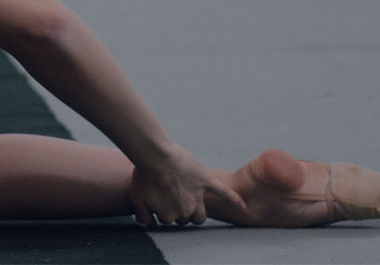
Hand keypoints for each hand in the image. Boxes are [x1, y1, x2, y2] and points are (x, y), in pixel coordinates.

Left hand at [127, 145, 245, 227]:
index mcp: (171, 215)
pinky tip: (244, 208)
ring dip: (196, 213)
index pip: (169, 220)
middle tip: (170, 196)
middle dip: (179, 211)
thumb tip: (151, 225)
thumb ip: (142, 216)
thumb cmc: (143, 176)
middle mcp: (187, 209)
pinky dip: (235, 201)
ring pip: (200, 215)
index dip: (162, 210)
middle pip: (186, 219)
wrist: (155, 155)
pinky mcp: (206, 181)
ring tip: (189, 203)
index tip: (156, 198)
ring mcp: (198, 196)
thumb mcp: (136, 198)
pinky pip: (225, 194)